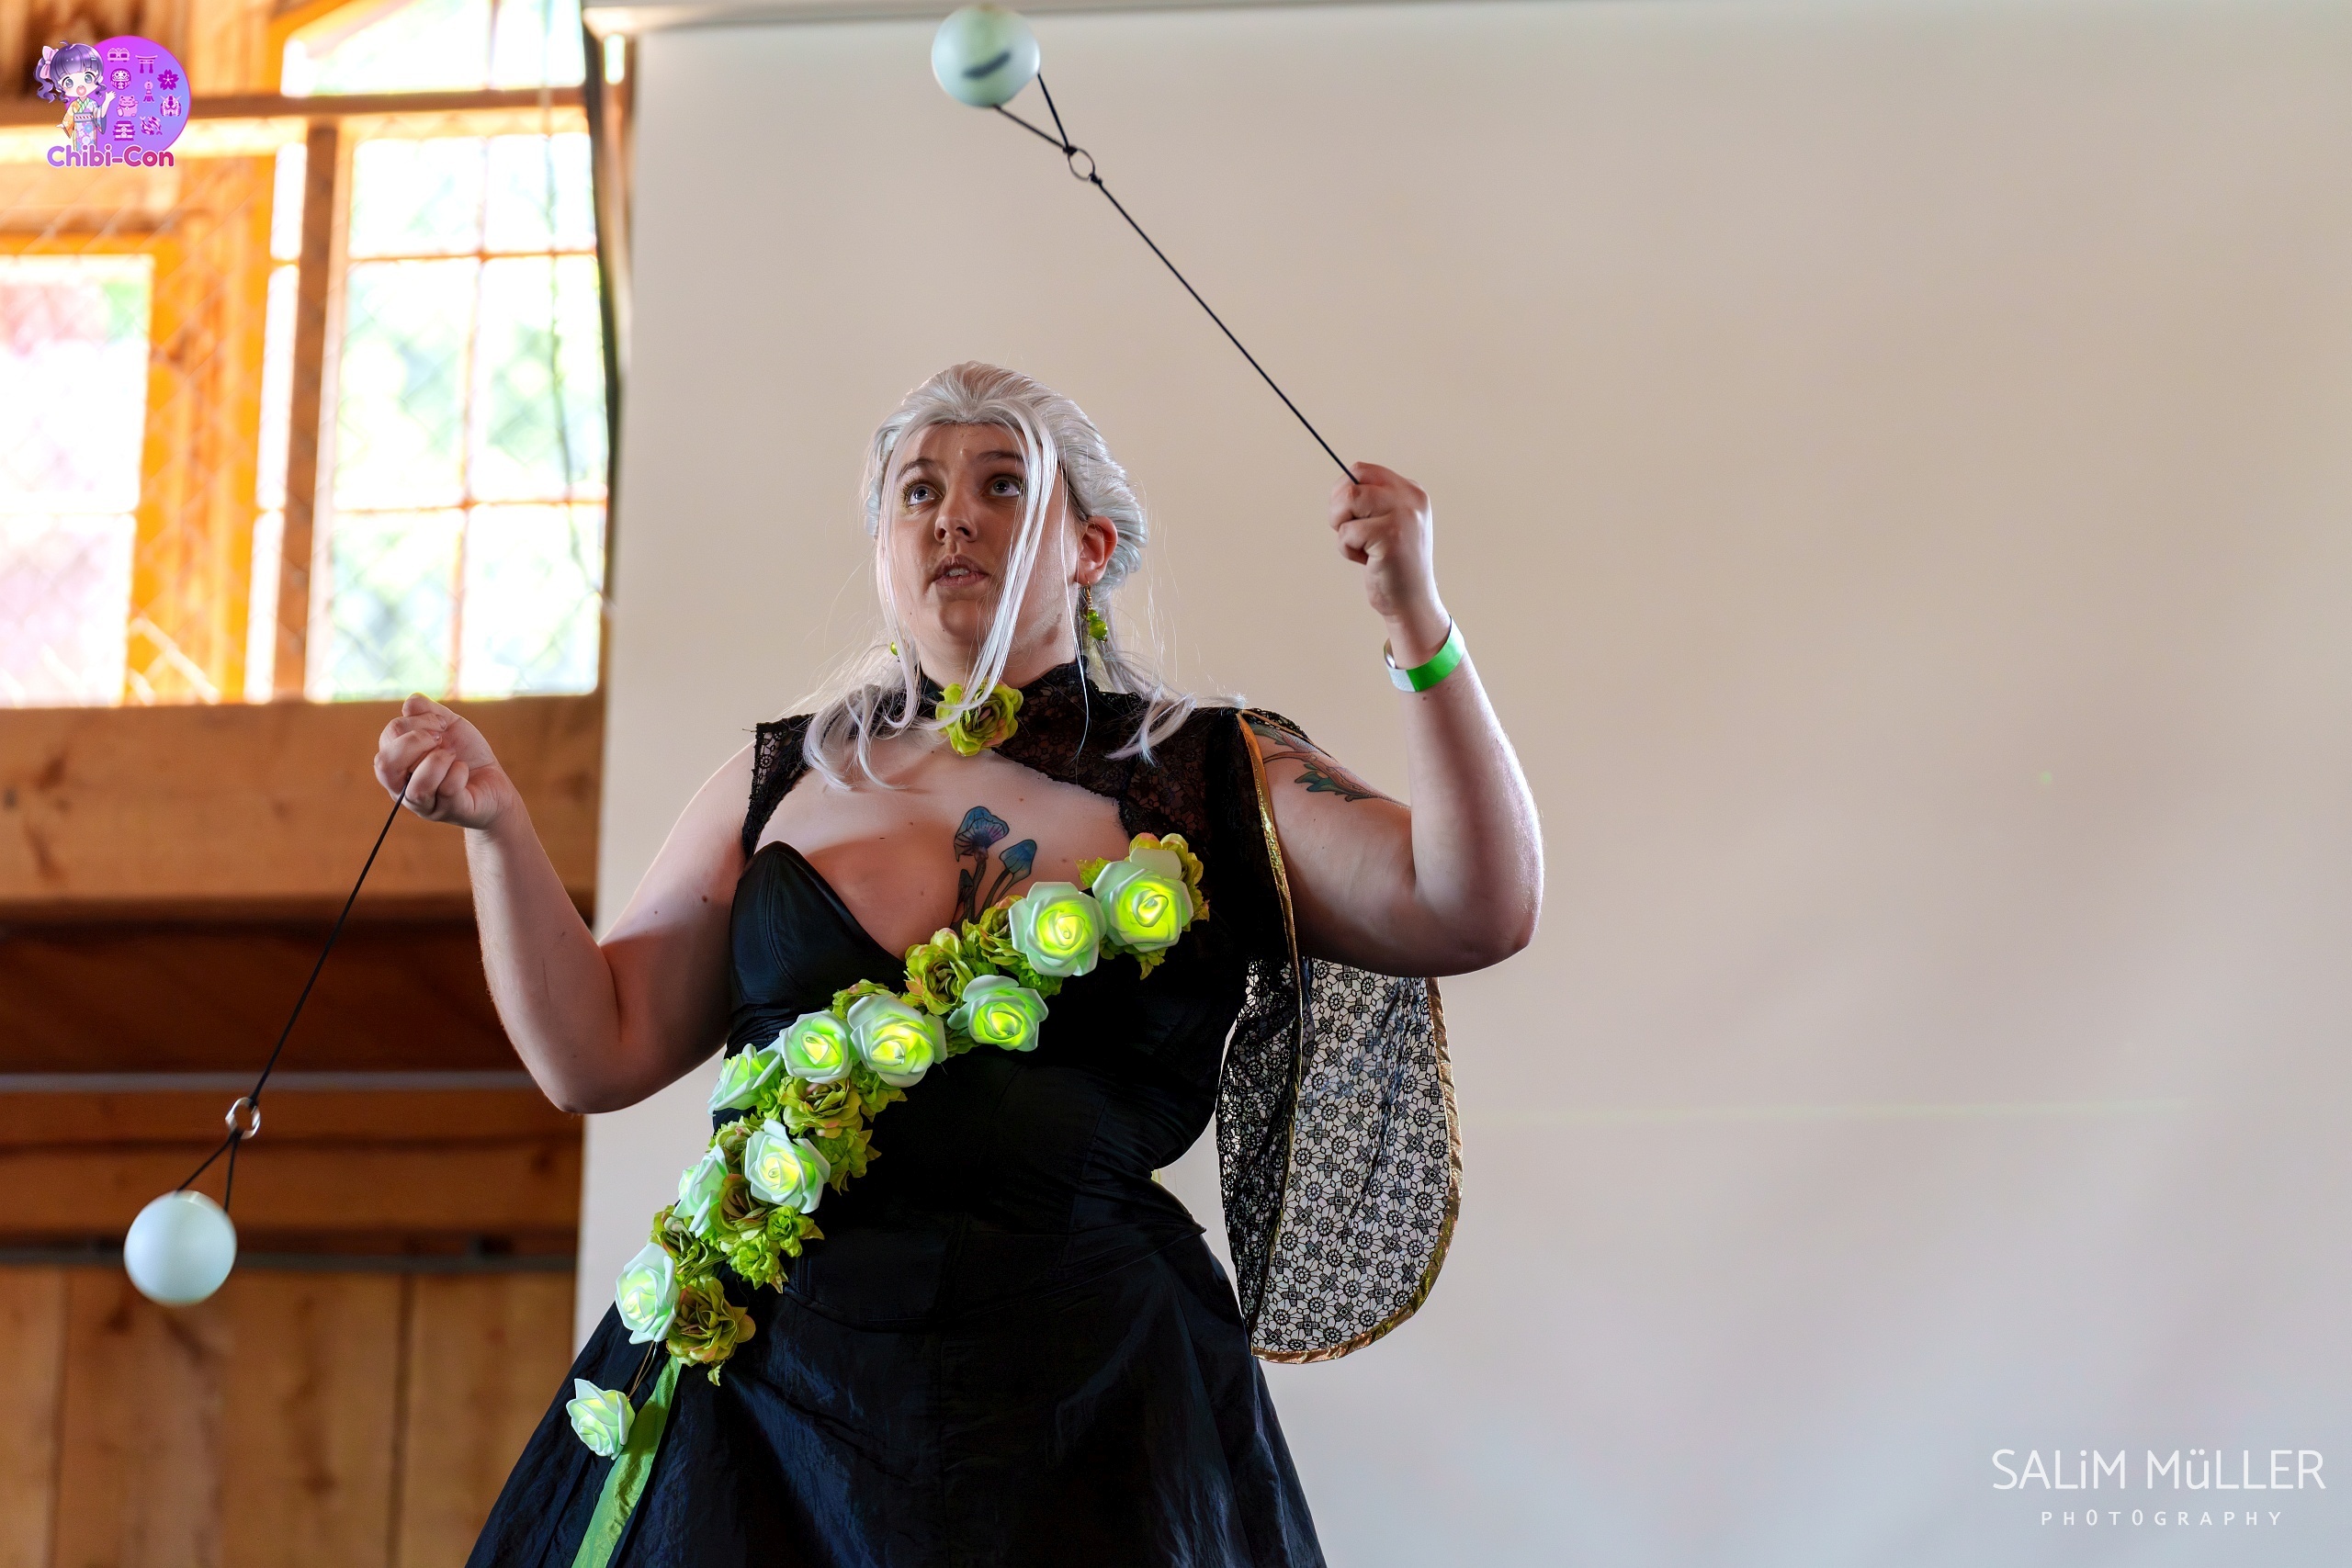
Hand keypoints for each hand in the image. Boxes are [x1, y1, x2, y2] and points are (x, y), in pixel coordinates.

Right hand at [373, 694, 518, 830]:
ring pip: (416, 787)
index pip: (388, 738)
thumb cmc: (465, 754)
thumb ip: (426, 711)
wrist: (494, 781)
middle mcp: (402, 788)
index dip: (415, 722)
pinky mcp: (451, 811)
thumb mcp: (448, 726)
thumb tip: (408, 705)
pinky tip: (464, 770)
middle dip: (416, 741)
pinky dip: (458, 772)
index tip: (440, 723)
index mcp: (397, 764)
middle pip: (386, 764)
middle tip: (440, 738)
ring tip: (452, 756)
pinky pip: (448, 791)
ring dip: (437, 761)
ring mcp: (425, 805)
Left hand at [1330, 462, 1450, 665]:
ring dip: (1342, 528)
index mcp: (1411, 491)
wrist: (1412, 601)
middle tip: (1348, 532)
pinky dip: (1347, 549)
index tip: (1346, 515)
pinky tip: (1367, 561)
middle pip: (1350, 484)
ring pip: (1347, 501)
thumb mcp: (1391, 522)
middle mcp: (1410, 498)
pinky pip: (1348, 532)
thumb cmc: (1394, 564)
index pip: (1362, 470)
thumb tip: (1339, 488)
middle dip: (1337, 509)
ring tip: (1359, 546)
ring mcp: (1403, 516)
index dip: (1343, 490)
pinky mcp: (1391, 536)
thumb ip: (1373, 501)